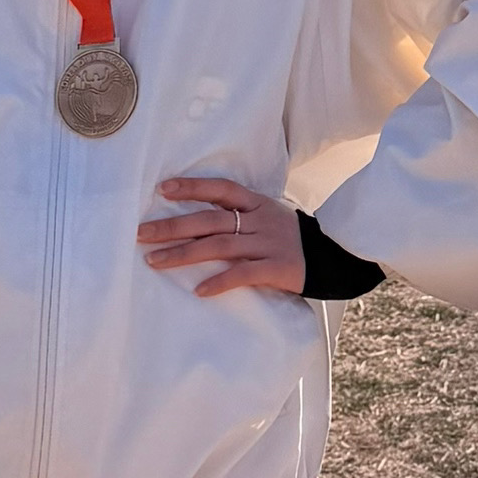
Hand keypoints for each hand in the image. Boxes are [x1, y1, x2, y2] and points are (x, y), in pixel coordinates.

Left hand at [140, 173, 305, 298]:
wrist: (335, 257)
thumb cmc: (293, 239)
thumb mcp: (271, 216)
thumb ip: (242, 215)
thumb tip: (198, 220)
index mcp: (258, 203)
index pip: (221, 189)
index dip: (192, 187)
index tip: (162, 189)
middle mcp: (260, 220)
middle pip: (210, 220)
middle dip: (173, 226)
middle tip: (142, 234)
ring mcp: (269, 243)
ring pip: (219, 246)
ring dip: (184, 254)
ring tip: (155, 261)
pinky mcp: (278, 268)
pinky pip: (244, 274)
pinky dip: (220, 281)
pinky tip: (200, 290)